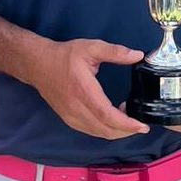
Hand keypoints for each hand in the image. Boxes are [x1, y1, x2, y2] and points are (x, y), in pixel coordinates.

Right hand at [32, 38, 148, 139]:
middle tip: (140, 124)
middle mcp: (76, 108)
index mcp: (84, 91)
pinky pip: (90, 131)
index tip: (142, 125)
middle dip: (126, 131)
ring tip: (128, 119)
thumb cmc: (64, 56)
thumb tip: (137, 55)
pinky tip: (112, 120)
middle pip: (105, 130)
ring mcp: (71, 116)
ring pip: (98, 133)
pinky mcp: (68, 119)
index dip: (127, 124)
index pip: (107, 116)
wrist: (38, 64)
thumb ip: (115, 52)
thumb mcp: (91, 48)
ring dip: (116, 132)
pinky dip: (104, 130)